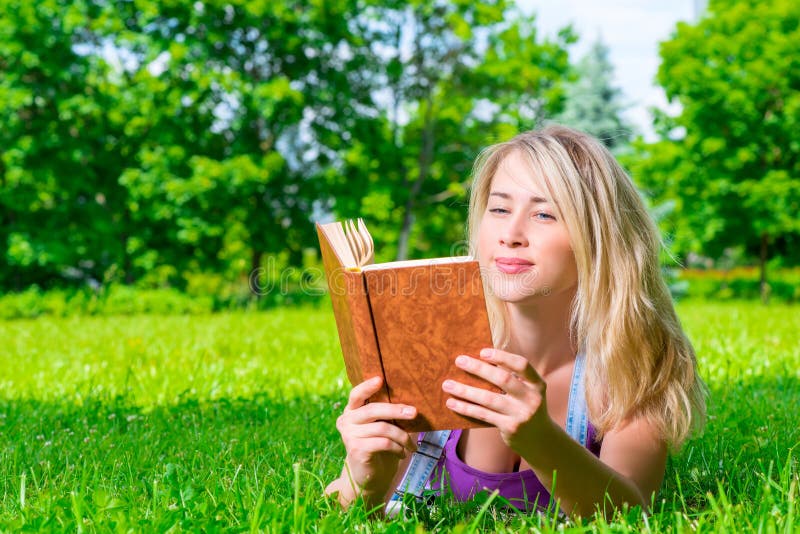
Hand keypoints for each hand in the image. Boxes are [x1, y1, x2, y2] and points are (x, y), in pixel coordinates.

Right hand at [333, 376, 417, 498]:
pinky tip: (402, 453)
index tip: (380, 379)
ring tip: (412, 445)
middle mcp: (347, 421)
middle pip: (373, 410)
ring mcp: (349, 436)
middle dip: (396, 410)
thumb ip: (387, 414)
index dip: (367, 386)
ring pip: (383, 428)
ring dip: (402, 436)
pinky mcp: (356, 450)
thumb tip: (410, 402)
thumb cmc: (379, 447)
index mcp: (352, 411)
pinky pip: (384, 443)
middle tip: (414, 412)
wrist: (369, 477)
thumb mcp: (381, 427)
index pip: (356, 395)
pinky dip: (397, 447)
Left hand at [442, 348, 550, 452]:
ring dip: (465, 390)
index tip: (482, 352)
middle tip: (459, 360)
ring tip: (447, 384)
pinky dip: (466, 408)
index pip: (521, 365)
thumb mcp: (527, 390)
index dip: (502, 357)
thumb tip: (479, 360)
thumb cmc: (526, 406)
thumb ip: (512, 377)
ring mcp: (521, 414)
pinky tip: (452, 402)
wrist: (541, 440)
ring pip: (489, 399)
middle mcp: (532, 398)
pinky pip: (483, 415)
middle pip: (503, 379)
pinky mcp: (510, 427)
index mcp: (537, 383)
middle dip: (479, 368)